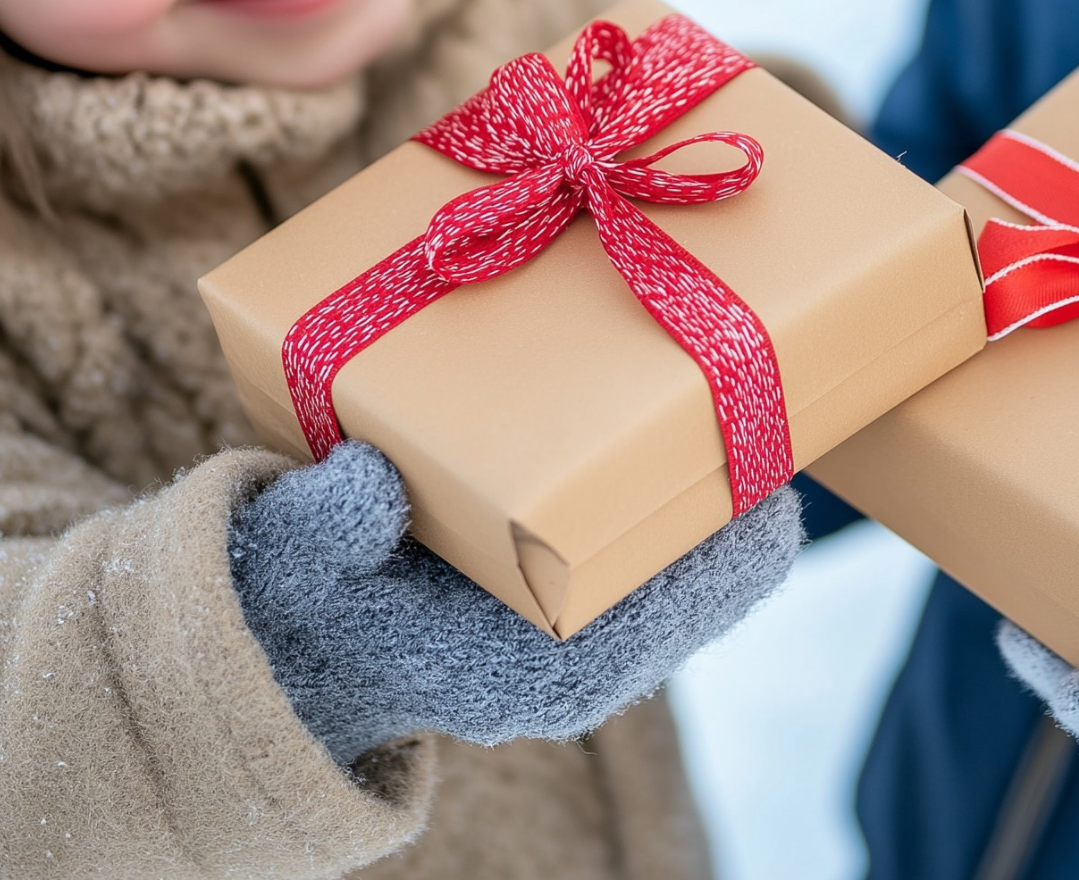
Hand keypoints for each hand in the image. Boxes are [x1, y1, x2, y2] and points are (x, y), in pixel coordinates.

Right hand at [231, 441, 801, 762]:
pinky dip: (697, 507)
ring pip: (693, 580)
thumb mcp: (293, 554)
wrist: (290, 632)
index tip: (765, 484)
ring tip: (777, 408)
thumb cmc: (297, 591)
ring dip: (730, 504)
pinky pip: (662, 562)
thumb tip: (365, 483)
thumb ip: (326, 525)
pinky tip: (720, 437)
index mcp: (516, 671)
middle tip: (788, 408)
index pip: (656, 623)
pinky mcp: (575, 602)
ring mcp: (578, 639)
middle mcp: (567, 668)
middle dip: (740, 514)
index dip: (715, 556)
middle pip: (699, 597)